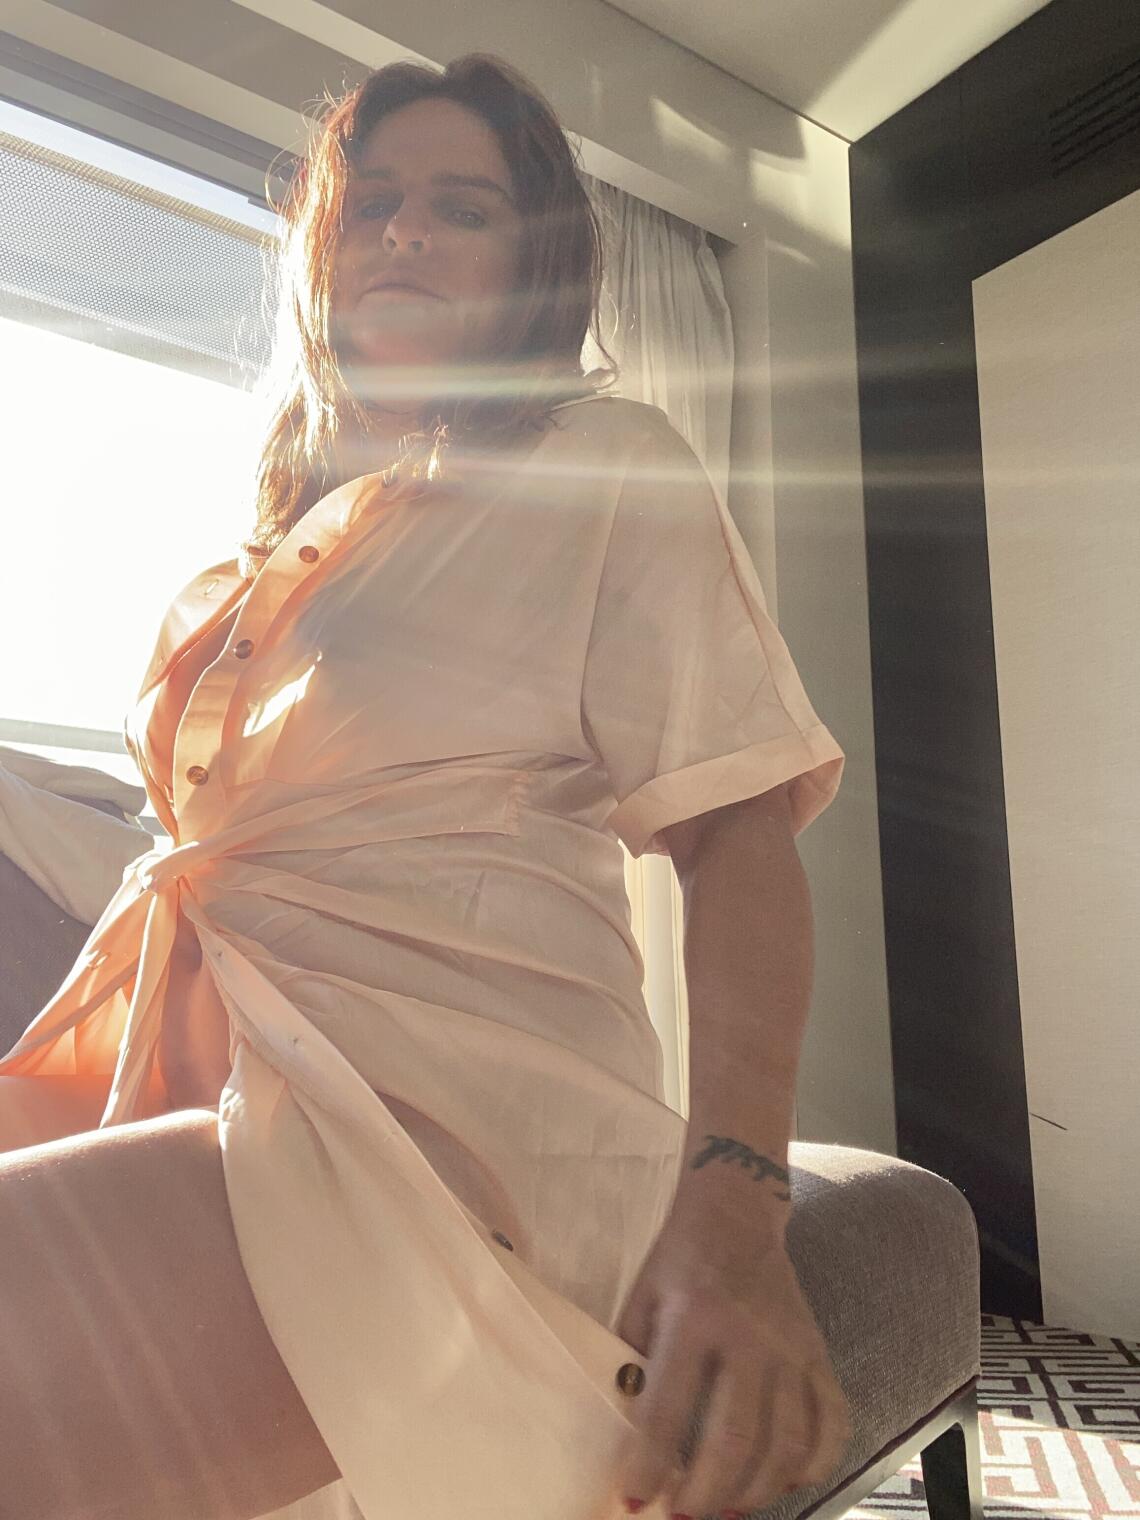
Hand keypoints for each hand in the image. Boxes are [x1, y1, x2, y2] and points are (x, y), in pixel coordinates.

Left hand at [613, 1205, 851, 1516]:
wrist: (735, 1213)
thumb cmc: (679, 1259)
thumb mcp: (643, 1296)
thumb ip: (634, 1358)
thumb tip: (630, 1430)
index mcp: (693, 1318)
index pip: (669, 1406)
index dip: (650, 1462)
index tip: (636, 1498)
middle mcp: (748, 1336)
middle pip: (736, 1437)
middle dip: (707, 1492)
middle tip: (684, 1516)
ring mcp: (791, 1347)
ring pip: (786, 1441)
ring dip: (757, 1490)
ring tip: (728, 1507)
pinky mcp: (818, 1353)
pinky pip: (831, 1421)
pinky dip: (814, 1463)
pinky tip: (786, 1480)